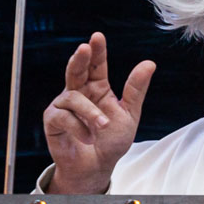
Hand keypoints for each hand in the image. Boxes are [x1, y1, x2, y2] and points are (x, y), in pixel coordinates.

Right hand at [42, 33, 155, 193]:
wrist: (98, 167)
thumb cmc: (112, 141)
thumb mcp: (130, 115)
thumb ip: (136, 90)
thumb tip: (149, 63)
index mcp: (97, 87)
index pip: (97, 64)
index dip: (97, 51)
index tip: (97, 37)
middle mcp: (79, 92)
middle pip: (76, 69)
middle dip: (80, 58)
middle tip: (84, 48)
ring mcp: (64, 105)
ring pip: (72, 96)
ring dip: (90, 111)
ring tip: (103, 125)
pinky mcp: (53, 120)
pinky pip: (62, 116)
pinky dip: (78, 126)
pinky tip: (87, 137)